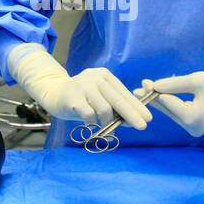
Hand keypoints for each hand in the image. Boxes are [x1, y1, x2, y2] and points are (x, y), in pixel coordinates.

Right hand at [8, 43, 150, 127]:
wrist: (55, 94)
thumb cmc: (82, 99)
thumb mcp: (100, 99)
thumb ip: (115, 108)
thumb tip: (133, 123)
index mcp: (105, 75)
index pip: (124, 93)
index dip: (137, 106)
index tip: (148, 117)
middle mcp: (95, 77)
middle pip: (117, 100)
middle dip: (131, 115)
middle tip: (142, 127)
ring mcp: (83, 86)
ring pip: (104, 109)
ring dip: (107, 122)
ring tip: (105, 127)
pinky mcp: (73, 97)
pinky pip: (89, 115)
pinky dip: (92, 123)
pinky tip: (90, 124)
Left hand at [141, 63, 203, 136]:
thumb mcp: (196, 80)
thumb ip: (173, 84)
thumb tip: (153, 86)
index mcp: (192, 118)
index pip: (167, 102)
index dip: (154, 91)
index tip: (142, 82)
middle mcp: (192, 128)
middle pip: (167, 110)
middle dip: (153, 98)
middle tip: (137, 88)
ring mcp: (194, 130)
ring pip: (172, 113)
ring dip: (160, 101)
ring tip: (144, 91)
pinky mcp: (196, 127)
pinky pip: (179, 114)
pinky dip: (171, 105)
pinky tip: (159, 97)